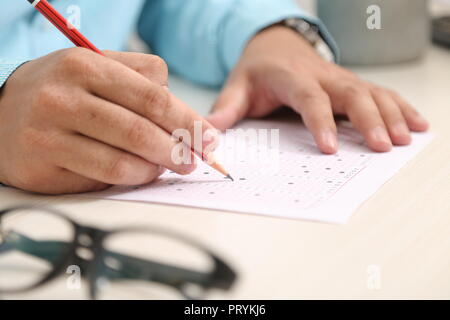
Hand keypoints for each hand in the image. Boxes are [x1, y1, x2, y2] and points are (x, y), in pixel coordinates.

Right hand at [0, 48, 213, 193]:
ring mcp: (49, 136)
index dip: (188, 121)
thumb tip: (184, 112)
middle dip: (178, 150)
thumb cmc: (62, 90)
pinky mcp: (43, 168)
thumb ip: (142, 79)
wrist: (1, 111)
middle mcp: (64, 99)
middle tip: (195, 160)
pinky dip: (130, 179)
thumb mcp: (97, 67)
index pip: (152, 97)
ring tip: (167, 166)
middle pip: (140, 131)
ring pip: (122, 162)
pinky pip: (100, 180)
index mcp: (85, 66)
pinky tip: (139, 173)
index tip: (209, 138)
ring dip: (155, 169)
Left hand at [208, 26, 428, 153]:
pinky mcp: (350, 85)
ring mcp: (339, 79)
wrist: (275, 47)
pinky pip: (380, 93)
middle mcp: (321, 76)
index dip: (320, 121)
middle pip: (350, 93)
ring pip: (372, 92)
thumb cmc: (258, 70)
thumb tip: (212, 131)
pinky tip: (417, 123)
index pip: (309, 98)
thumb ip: (227, 106)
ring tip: (405, 139)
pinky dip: (400, 107)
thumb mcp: (238, 85)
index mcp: (291, 78)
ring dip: (391, 114)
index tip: (329, 147)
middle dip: (369, 118)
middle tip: (381, 146)